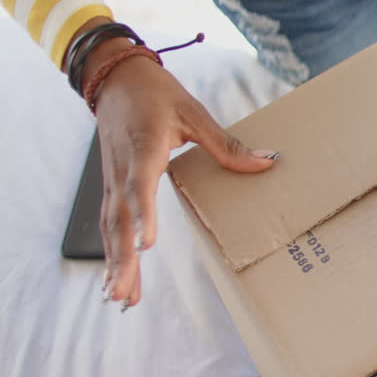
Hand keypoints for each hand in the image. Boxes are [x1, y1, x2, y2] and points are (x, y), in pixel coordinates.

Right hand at [72, 19, 279, 309]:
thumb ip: (226, 143)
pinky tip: (116, 279)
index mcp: (144, 149)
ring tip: (118, 298)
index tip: (148, 243)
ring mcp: (113, 180)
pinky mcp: (112, 186)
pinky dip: (111, 252)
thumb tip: (267, 160)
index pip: (140, 186)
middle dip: (123, 258)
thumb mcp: (193, 112)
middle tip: (123, 293)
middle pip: (119, 220)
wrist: (114, 78)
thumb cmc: (155, 94)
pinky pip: (109, 224)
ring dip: (114, 264)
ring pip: (110, 228)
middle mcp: (124, 170)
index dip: (143, 215)